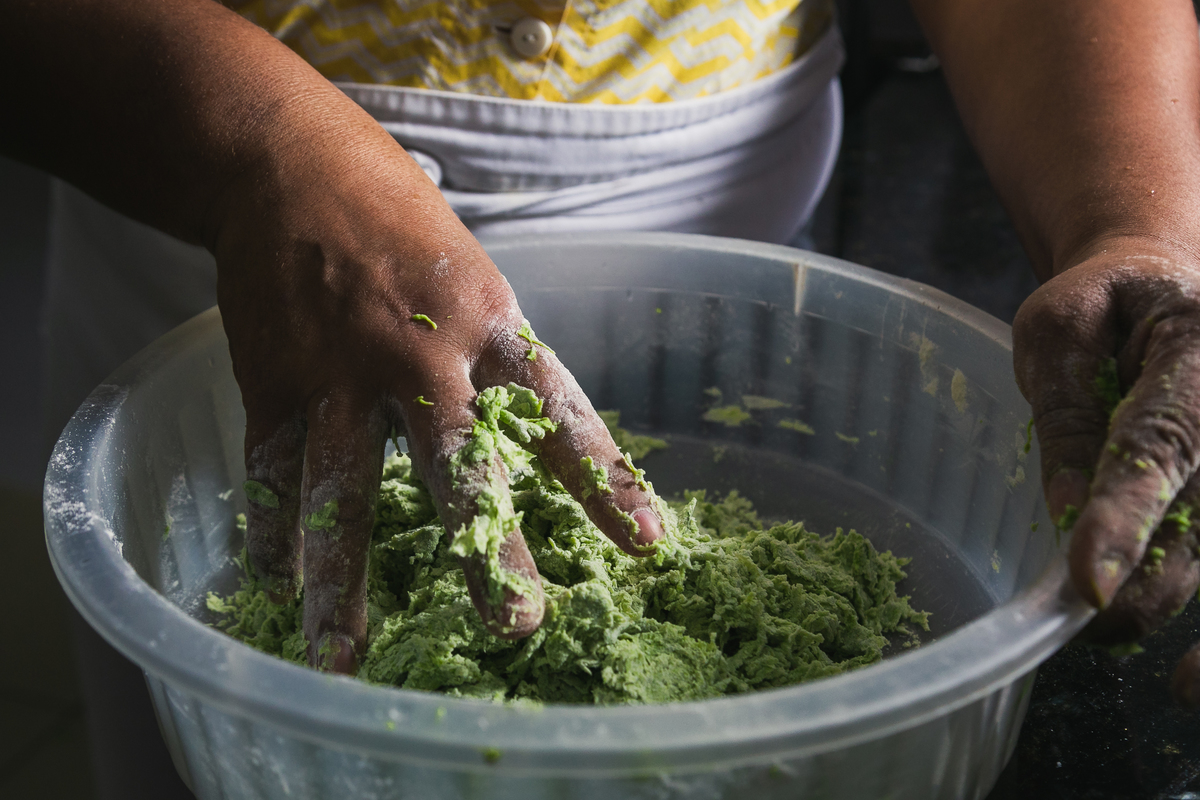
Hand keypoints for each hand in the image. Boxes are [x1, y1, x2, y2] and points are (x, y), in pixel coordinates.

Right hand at [211, 103, 662, 673]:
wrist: (290, 165)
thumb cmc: (401, 224)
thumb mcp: (476, 277)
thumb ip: (496, 361)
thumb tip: (538, 447)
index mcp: (489, 324)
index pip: (560, 413)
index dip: (606, 480)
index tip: (648, 543)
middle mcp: (420, 354)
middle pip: (460, 465)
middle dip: (487, 548)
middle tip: (516, 624)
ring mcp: (339, 371)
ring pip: (344, 490)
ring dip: (342, 583)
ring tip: (344, 658)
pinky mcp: (273, 381)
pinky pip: (272, 472)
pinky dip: (272, 534)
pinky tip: (271, 592)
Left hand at [1013, 238, 1199, 702]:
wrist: (1170, 279)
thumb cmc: (1106, 301)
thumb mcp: (1060, 331)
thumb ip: (1064, 416)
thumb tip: (1063, 519)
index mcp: (1196, 349)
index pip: (1160, 442)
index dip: (1125, 517)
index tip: (1090, 580)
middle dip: (1157, 583)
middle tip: (1095, 625)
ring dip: (1178, 598)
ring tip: (1139, 652)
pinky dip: (1195, 597)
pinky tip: (1190, 675)